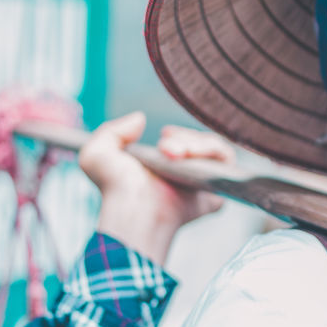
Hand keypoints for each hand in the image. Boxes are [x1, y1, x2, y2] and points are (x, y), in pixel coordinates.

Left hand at [80, 113, 233, 264]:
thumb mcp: (97, 155)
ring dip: (199, 144)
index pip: (188, 145)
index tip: (163, 134)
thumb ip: (111, 130)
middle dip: (187, 138)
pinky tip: (195, 159)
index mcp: (164, 171)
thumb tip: (140, 118)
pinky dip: (218, 158)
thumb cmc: (114, 188)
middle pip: (204, 145)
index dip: (181, 135)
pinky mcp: (211, 199)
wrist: (133, 207)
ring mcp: (199, 189)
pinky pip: (229, 171)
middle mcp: (184, 180)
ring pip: (217, 153)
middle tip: (167, 147)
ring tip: (178, 153)